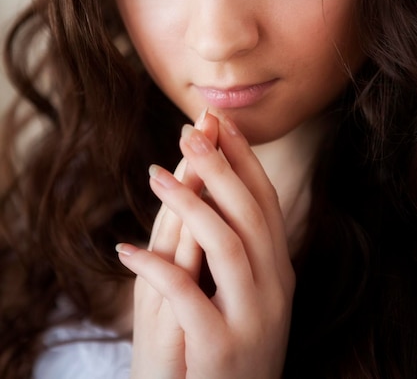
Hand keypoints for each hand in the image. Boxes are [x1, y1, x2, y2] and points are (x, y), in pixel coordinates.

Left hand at [117, 111, 294, 378]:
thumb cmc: (225, 341)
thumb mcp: (238, 290)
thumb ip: (231, 243)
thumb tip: (209, 183)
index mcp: (278, 269)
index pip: (265, 200)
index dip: (244, 158)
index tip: (221, 121)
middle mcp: (275, 288)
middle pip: (249, 212)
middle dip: (220, 166)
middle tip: (188, 131)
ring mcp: (253, 318)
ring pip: (227, 245)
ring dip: (191, 203)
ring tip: (156, 174)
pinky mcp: (221, 348)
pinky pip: (187, 297)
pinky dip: (156, 268)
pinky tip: (126, 250)